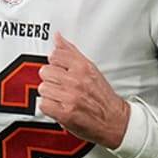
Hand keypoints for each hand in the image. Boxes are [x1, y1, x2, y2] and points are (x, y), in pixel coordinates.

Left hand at [37, 33, 129, 148]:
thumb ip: (71, 52)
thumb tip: (57, 37)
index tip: (61, 71)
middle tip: (61, 86)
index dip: (55, 64)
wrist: (114, 120)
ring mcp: (70, 97)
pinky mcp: (64, 113)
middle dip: (51, 79)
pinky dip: (49, 107)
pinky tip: (58, 106)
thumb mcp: (90, 68)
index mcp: (82, 67)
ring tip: (61, 97)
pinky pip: (43, 104)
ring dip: (50, 94)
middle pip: (45, 72)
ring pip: (43, 88)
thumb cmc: (102, 97)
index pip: (54, 55)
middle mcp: (76, 81)